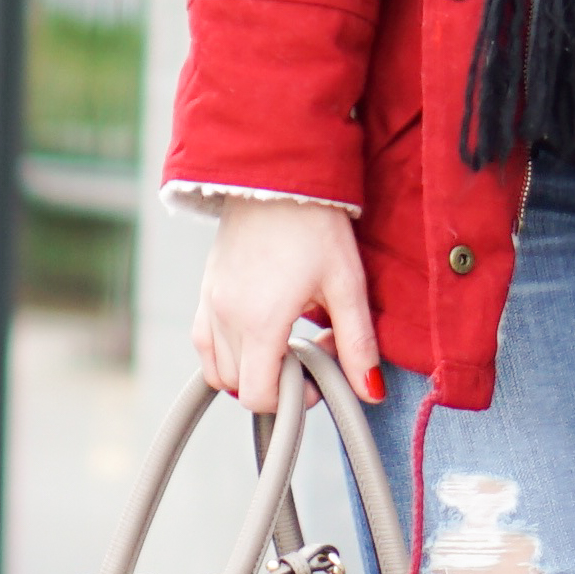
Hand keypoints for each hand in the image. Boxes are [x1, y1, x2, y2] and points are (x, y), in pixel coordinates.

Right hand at [192, 198, 384, 412]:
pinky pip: (204, 341)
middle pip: (237, 386)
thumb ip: (357, 343)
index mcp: (259, 320)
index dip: (293, 399)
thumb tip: (370, 391)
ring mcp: (209, 301)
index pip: (259, 395)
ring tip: (283, 342)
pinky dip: (227, 350)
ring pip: (216, 367)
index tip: (317, 376)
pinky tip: (259, 330)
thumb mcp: (346, 285)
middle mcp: (225, 315)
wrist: (278, 174)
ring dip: (248, 370)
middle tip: (308, 355)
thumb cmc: (315, 224)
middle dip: (273, 384)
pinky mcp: (205, 288)